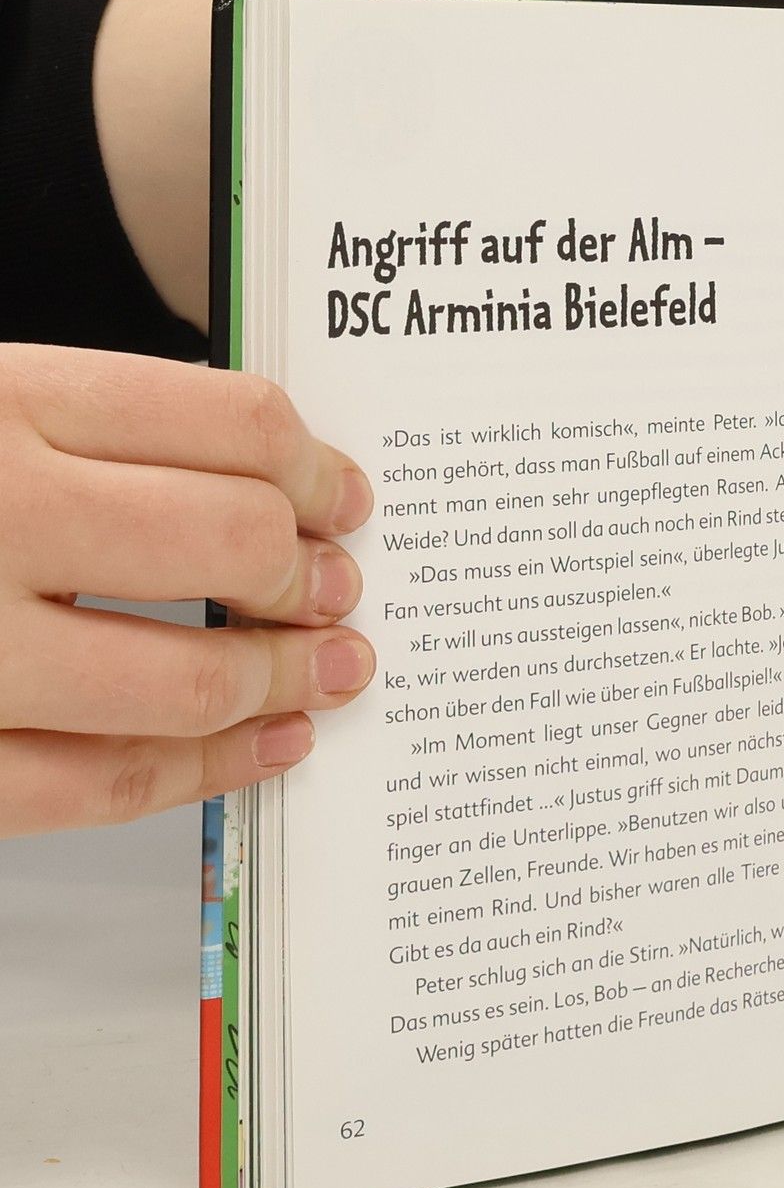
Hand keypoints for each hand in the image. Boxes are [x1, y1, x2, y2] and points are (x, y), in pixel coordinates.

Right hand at [0, 347, 375, 835]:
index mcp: (2, 403)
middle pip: (230, 540)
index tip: (346, 497)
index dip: (316, 467)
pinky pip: (103, 783)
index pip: (226, 421)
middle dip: (310, 575)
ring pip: (187, 682)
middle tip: (340, 590)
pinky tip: (263, 746)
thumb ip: (88, 438)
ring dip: (284, 682)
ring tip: (330, 671)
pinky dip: (208, 771)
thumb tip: (266, 481)